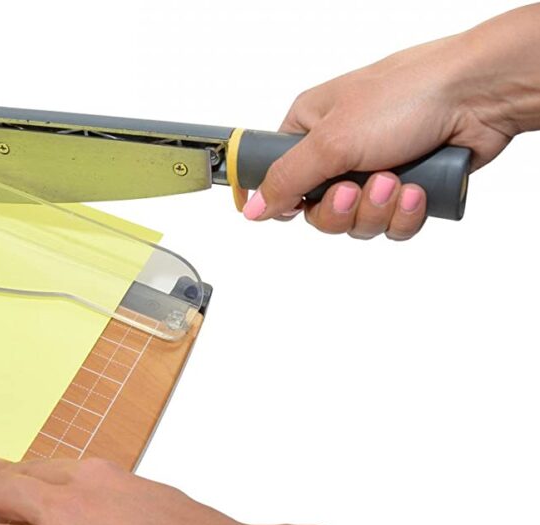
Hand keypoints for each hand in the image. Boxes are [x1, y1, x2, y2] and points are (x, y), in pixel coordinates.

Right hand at [244, 31, 519, 238]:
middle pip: (318, 211)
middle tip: (356, 190)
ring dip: (377, 210)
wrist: (477, 95)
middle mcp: (340, 150)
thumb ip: (286, 179)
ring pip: (357, 222)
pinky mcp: (408, 188)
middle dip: (342, 209)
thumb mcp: (330, 141)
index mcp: (310, 128)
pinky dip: (404, 215)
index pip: (278, 176)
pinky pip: (391, 225)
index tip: (293, 207)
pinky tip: (417, 190)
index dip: (284, 198)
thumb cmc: (404, 96)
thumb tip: (252, 208)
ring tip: (397, 181)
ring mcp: (375, 170)